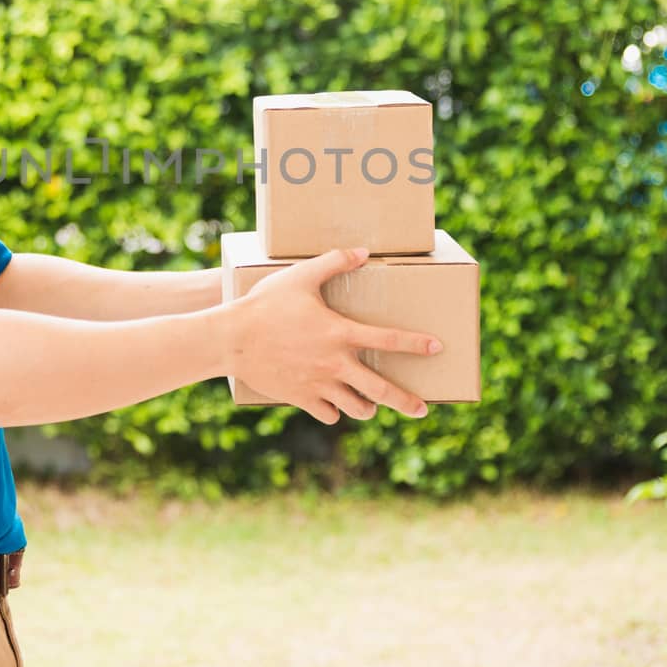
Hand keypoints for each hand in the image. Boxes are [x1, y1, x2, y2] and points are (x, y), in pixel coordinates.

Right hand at [223, 247, 440, 424]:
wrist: (230, 339)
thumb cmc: (264, 304)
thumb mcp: (300, 276)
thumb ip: (334, 262)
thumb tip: (363, 252)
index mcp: (340, 333)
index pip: (388, 340)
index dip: (415, 343)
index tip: (436, 347)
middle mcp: (334, 363)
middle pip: (380, 390)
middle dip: (405, 401)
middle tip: (422, 409)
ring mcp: (318, 383)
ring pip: (356, 407)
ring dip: (367, 407)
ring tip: (371, 406)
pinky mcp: (300, 397)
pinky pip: (328, 414)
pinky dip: (335, 412)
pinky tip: (335, 407)